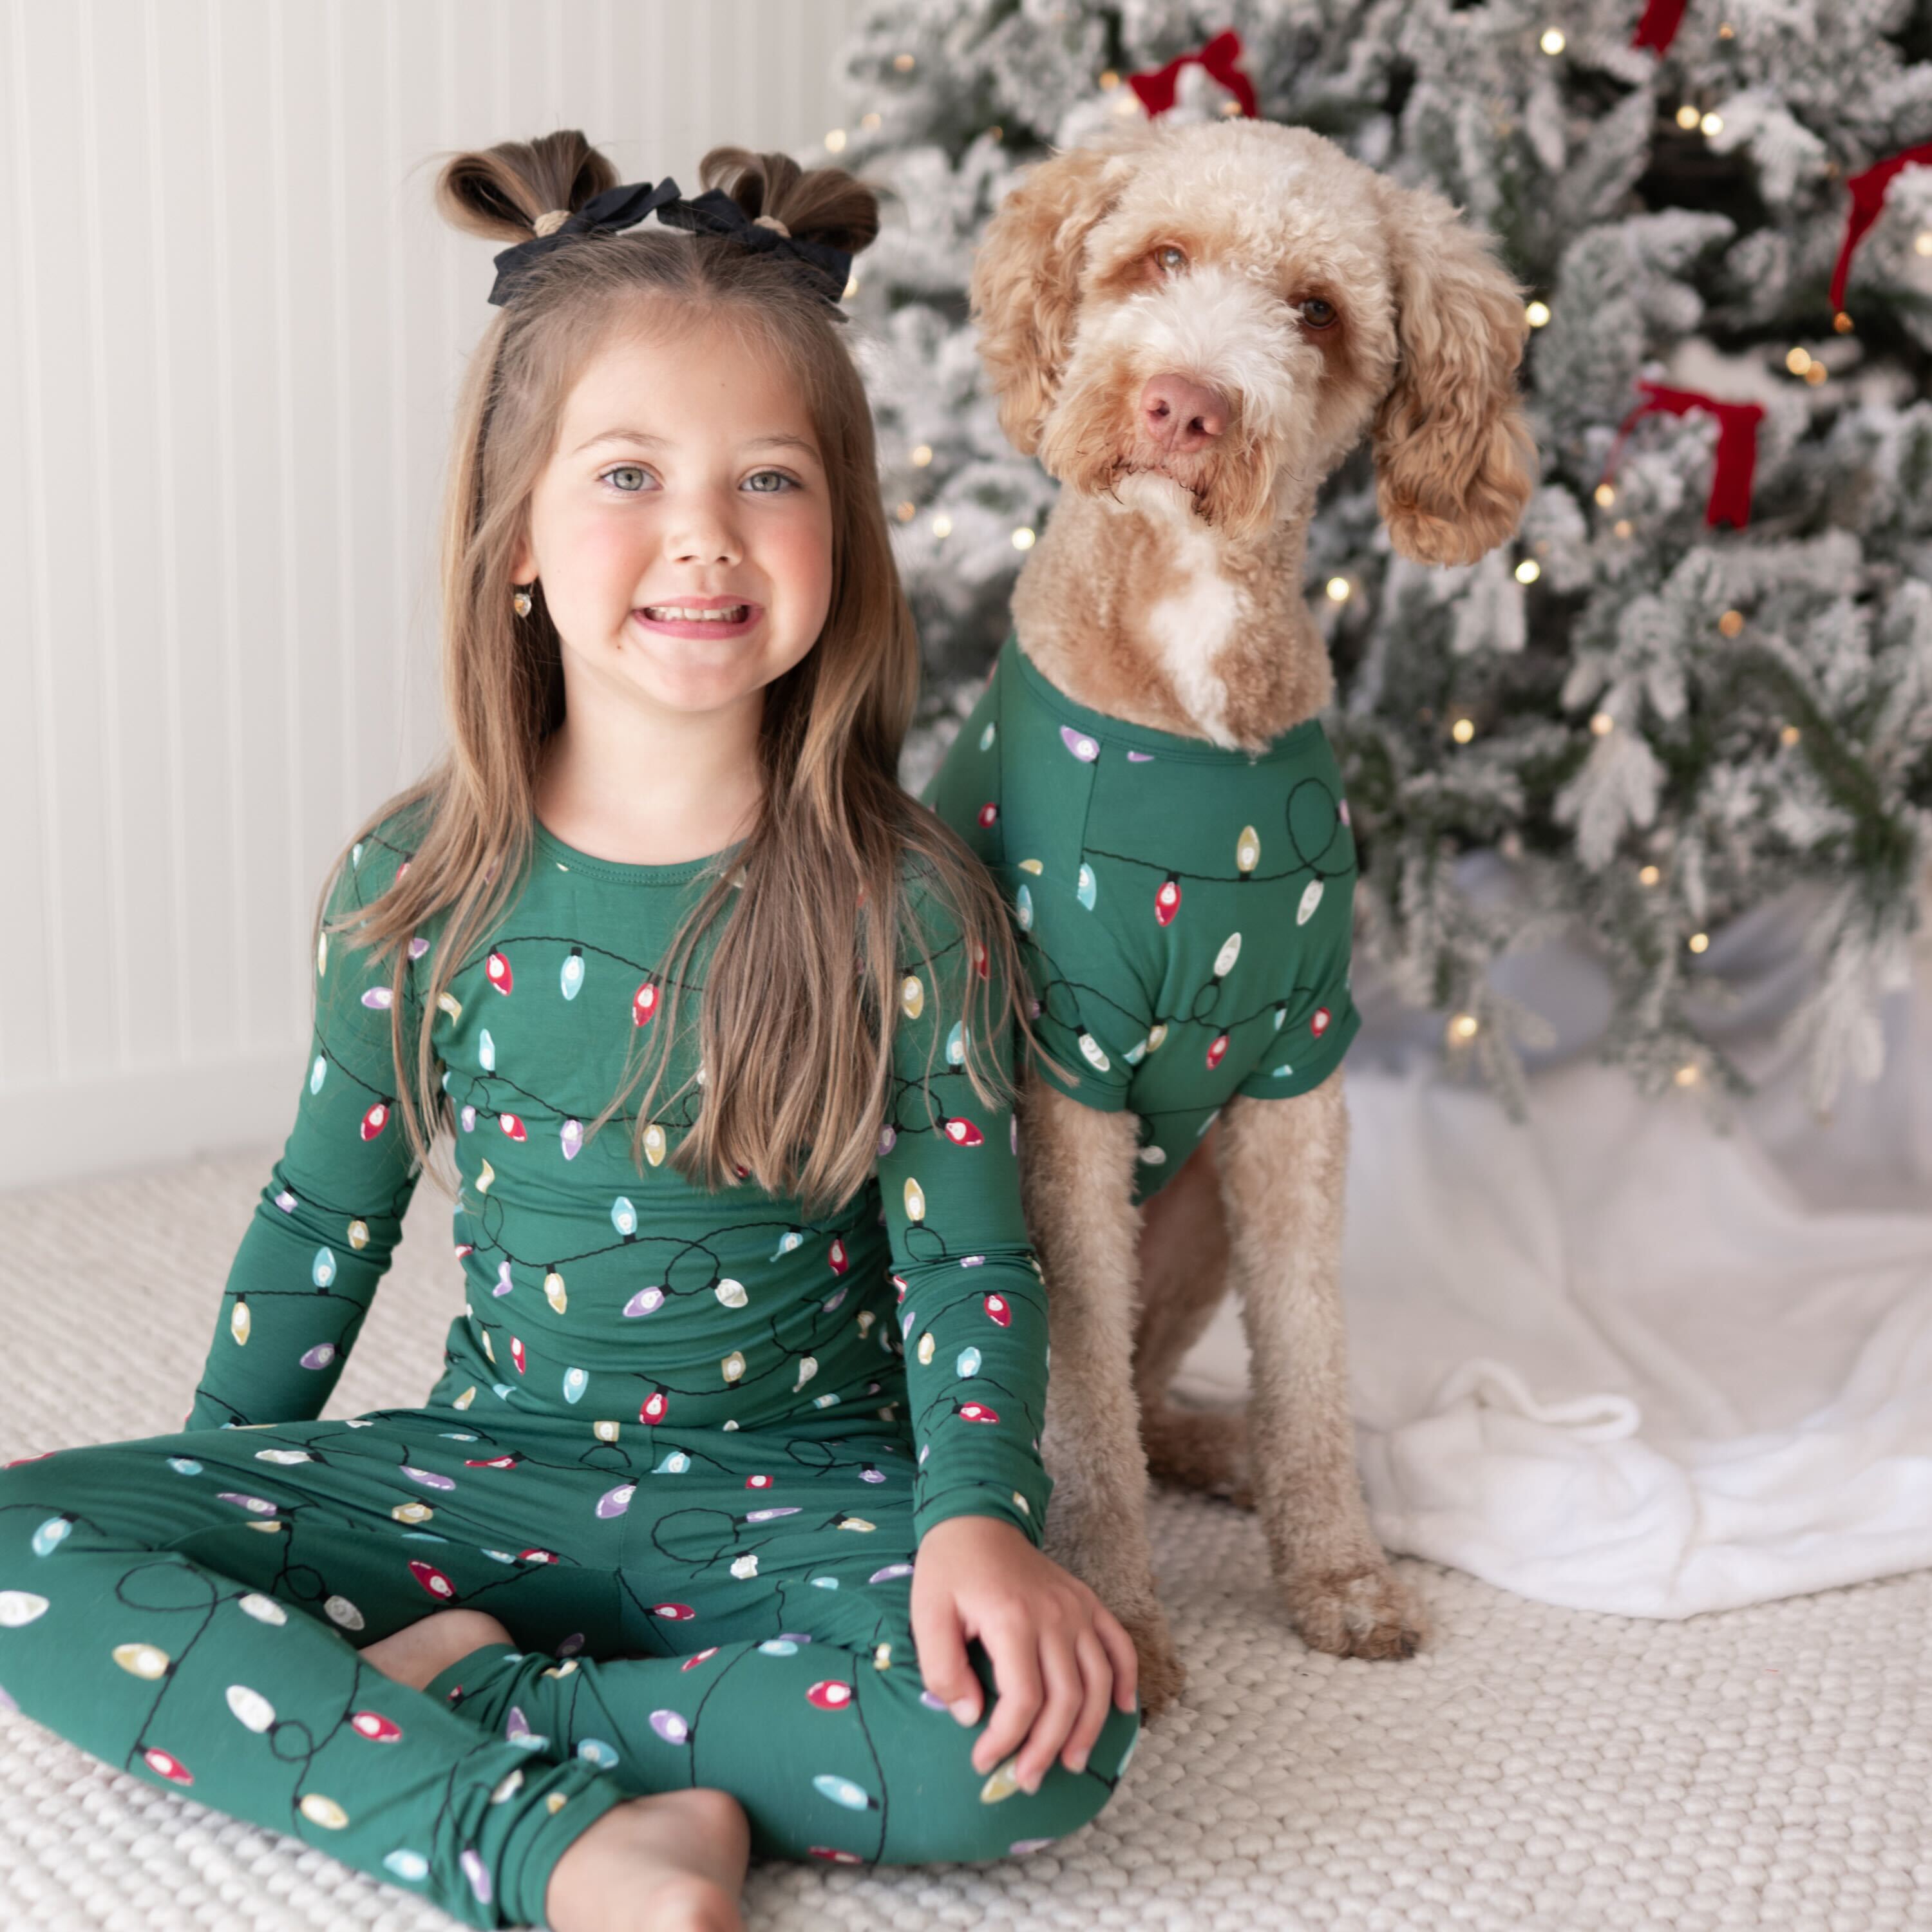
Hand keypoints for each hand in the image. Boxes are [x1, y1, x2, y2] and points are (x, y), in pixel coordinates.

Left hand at [909, 1514, 1137, 1791]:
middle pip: (1066, 1698)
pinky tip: (1124, 1711)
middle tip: (1028, 1780)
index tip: (983, 1762)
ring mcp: (1077, 1608)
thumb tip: (971, 1718)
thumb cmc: (948, 1570)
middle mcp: (1054, 1615)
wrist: (977, 1518)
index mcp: (1013, 1619)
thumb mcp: (926, 1616)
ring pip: (1098, 1681)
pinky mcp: (1087, 1602)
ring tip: (1071, 1763)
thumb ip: (943, 1670)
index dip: (1006, 1739)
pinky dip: (1127, 1679)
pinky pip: (1119, 1644)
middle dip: (1048, 1748)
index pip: (1022, 1698)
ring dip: (1089, 1729)